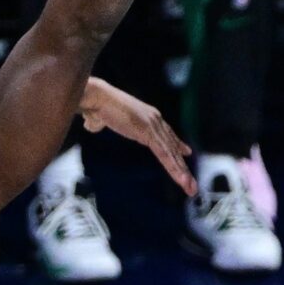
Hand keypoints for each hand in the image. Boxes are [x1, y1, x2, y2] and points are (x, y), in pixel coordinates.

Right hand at [80, 77, 193, 193]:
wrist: (96, 96)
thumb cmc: (94, 103)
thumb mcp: (101, 116)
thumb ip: (100, 122)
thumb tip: (92, 123)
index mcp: (146, 116)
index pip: (166, 133)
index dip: (177, 144)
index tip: (186, 152)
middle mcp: (154, 119)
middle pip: (172, 147)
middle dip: (182, 167)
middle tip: (191, 184)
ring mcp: (153, 125)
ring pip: (171, 154)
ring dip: (181, 173)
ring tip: (190, 188)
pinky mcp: (148, 132)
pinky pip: (163, 153)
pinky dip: (173, 167)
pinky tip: (180, 178)